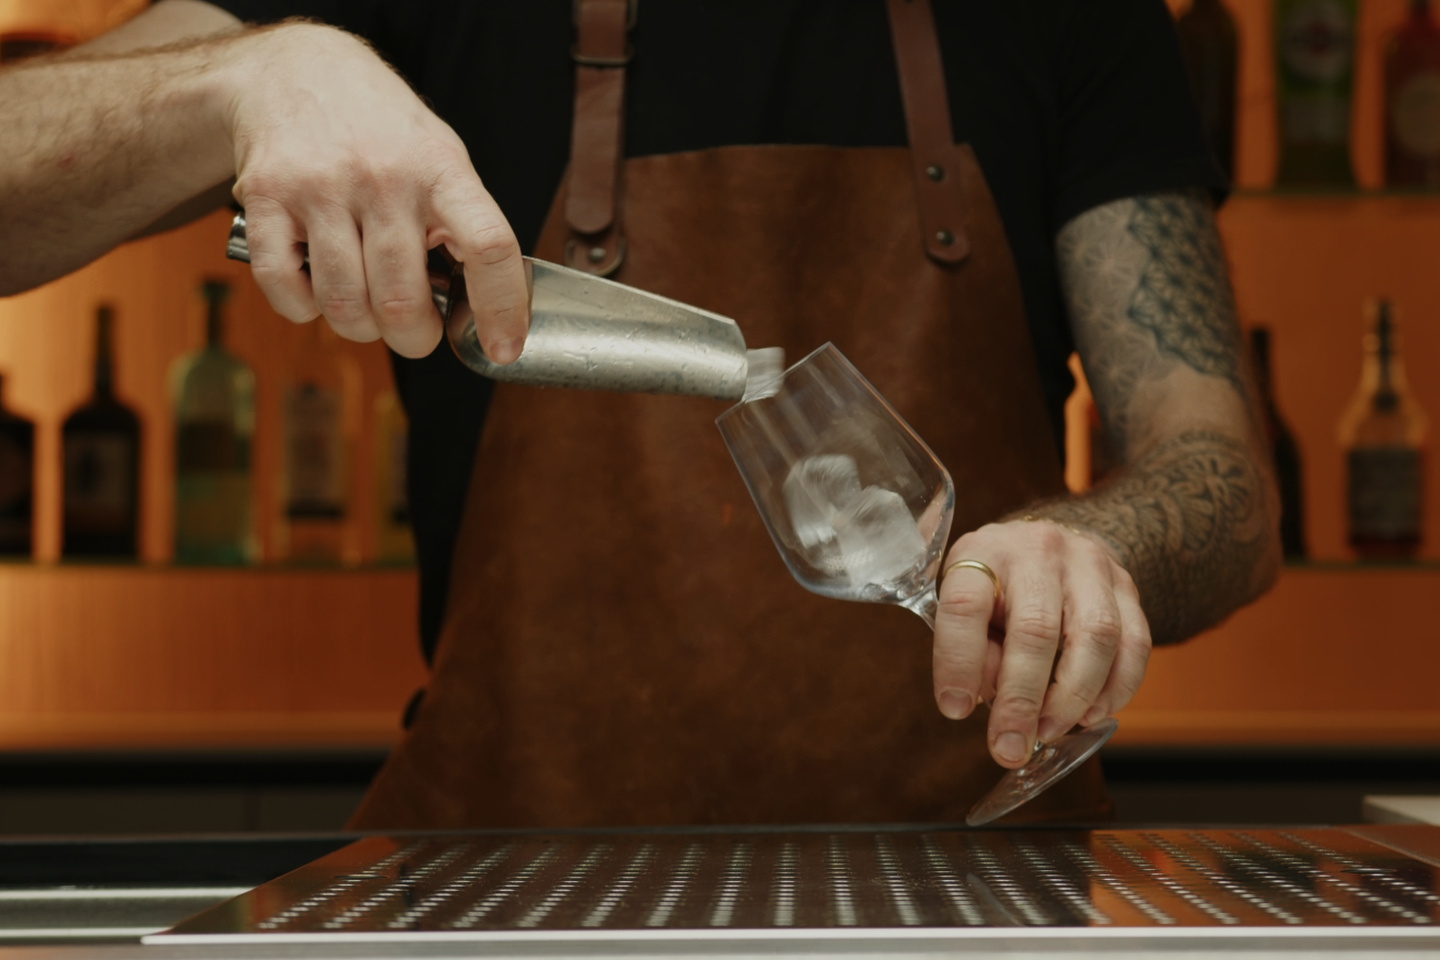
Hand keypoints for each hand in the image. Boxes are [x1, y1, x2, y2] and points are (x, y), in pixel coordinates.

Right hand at [222, 24, 527, 359]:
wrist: (293, 69)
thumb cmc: (379, 128)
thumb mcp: (439, 156)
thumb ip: (460, 224)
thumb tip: (477, 306)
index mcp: (440, 169)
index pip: (488, 245)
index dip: (501, 308)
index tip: (503, 347)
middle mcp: (382, 177)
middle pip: (402, 300)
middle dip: (413, 338)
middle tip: (414, 330)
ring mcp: (320, 186)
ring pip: (344, 304)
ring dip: (359, 327)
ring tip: (366, 307)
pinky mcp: (265, 197)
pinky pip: (284, 287)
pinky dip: (303, 308)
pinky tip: (316, 288)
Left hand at [931, 519, 1150, 768]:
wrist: (1048, 545)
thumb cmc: (997, 586)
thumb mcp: (965, 604)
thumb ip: (971, 647)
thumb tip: (988, 695)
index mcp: (983, 553)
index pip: (965, 606)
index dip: (958, 663)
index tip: (955, 710)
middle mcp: (1038, 551)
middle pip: (1036, 629)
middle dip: (1023, 700)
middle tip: (1010, 746)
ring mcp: (1089, 565)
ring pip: (1096, 637)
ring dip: (1073, 698)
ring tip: (1050, 731)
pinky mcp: (1127, 587)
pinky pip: (1135, 644)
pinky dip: (1117, 689)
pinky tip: (1091, 715)